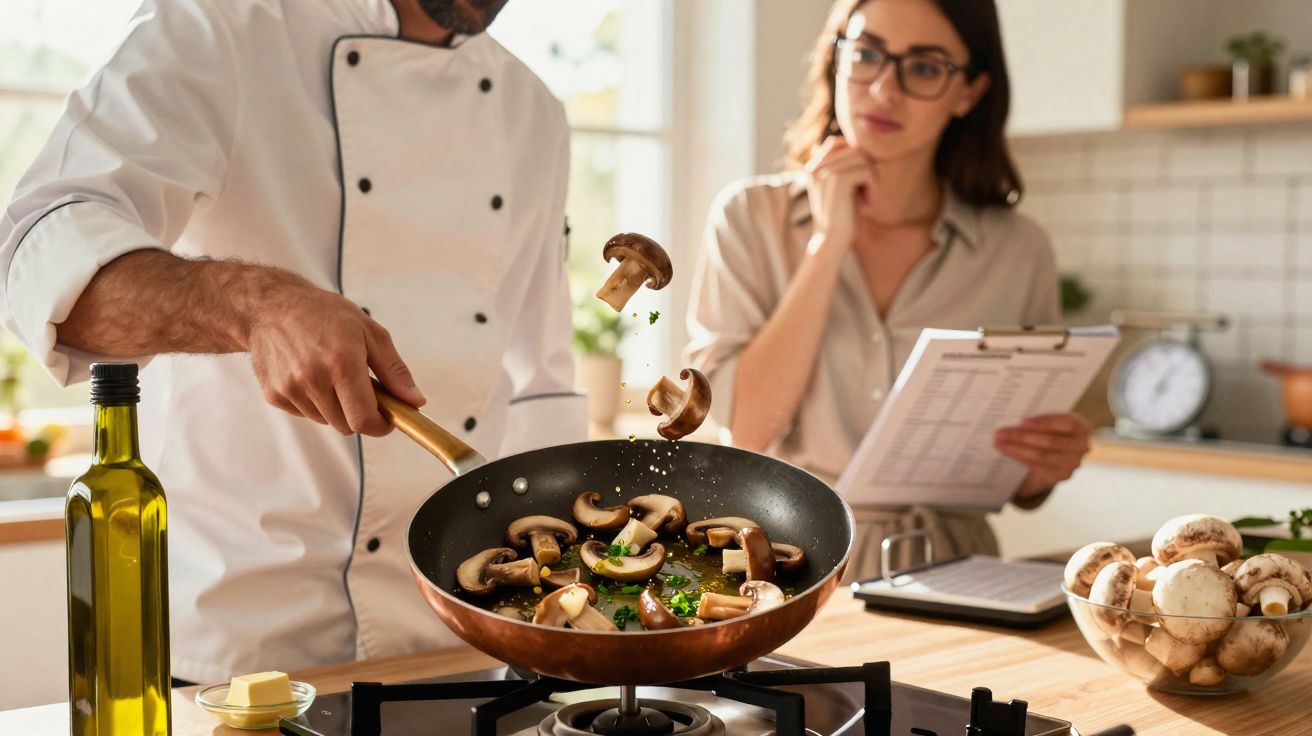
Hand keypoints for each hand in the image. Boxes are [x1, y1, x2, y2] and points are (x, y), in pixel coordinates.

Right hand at [244, 272, 425, 436]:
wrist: (270, 306)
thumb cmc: (325, 314)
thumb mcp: (369, 332)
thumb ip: (394, 371)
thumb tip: (416, 401)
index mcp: (342, 364)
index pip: (364, 420)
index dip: (381, 427)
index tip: (388, 419)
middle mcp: (313, 380)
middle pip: (347, 426)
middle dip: (359, 413)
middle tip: (360, 386)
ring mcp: (291, 389)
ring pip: (327, 421)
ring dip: (336, 407)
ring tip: (331, 374)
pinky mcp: (274, 395)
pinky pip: (305, 413)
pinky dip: (314, 402)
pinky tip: (310, 375)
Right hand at [803, 136, 874, 250]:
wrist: (831, 241)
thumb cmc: (841, 216)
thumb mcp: (841, 187)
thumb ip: (844, 166)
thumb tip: (855, 145)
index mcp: (812, 168)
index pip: (837, 142)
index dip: (854, 157)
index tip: (858, 181)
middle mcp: (815, 167)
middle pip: (854, 148)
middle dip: (866, 168)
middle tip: (865, 191)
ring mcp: (824, 172)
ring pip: (862, 157)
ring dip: (871, 177)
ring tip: (866, 196)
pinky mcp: (836, 180)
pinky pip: (866, 170)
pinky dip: (873, 186)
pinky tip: (867, 202)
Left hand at [994, 413, 1091, 501]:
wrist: (1052, 452)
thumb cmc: (1047, 429)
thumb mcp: (1046, 421)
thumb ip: (1037, 419)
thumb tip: (1011, 416)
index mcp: (1082, 426)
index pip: (1066, 423)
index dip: (1045, 422)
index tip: (1023, 421)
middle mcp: (1082, 445)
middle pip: (1051, 441)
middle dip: (1023, 436)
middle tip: (1000, 432)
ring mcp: (1073, 463)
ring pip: (1042, 456)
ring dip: (1017, 448)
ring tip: (999, 442)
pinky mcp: (1062, 475)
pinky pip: (1038, 467)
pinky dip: (1020, 458)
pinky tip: (1006, 451)